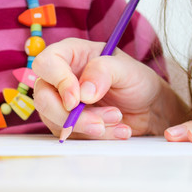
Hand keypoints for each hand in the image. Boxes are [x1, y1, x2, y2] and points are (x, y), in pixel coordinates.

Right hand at [30, 38, 184, 139]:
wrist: (149, 107)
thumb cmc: (136, 80)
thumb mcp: (126, 70)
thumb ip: (104, 72)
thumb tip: (83, 92)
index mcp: (71, 54)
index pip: (46, 64)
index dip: (58, 82)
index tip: (77, 100)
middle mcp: (61, 78)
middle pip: (43, 98)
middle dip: (71, 116)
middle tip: (100, 122)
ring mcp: (62, 102)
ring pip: (55, 121)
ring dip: (87, 126)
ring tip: (118, 119)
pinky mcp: (69, 123)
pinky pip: (71, 135)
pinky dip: (95, 137)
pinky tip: (119, 130)